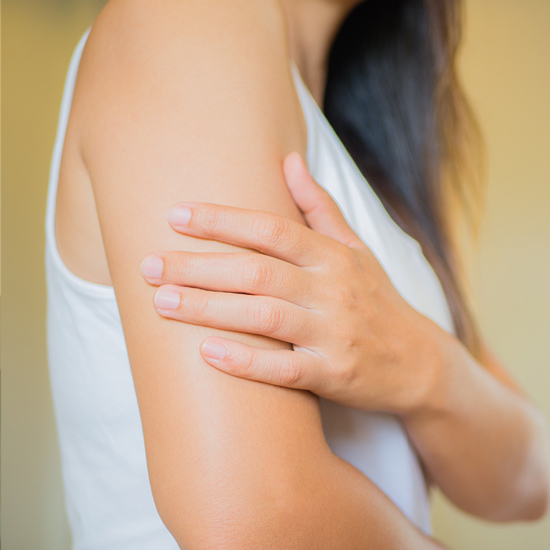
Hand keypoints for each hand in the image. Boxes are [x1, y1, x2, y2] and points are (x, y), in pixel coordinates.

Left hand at [140, 152, 441, 415]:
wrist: (419, 361)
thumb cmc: (377, 300)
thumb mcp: (355, 248)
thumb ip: (319, 207)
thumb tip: (288, 159)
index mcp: (333, 256)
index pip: (272, 229)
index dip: (223, 220)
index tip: (176, 215)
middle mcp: (333, 291)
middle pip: (257, 272)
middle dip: (199, 267)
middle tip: (149, 266)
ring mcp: (333, 335)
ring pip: (264, 318)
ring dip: (209, 310)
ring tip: (161, 303)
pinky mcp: (334, 376)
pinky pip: (285, 371)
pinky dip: (246, 362)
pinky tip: (205, 352)